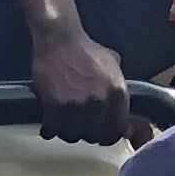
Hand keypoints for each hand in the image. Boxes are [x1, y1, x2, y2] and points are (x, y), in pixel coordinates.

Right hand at [30, 26, 134, 147]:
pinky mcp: (54, 105)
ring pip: (72, 135)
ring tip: (63, 125)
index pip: (116, 130)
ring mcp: (76, 104)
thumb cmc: (87, 51)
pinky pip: (53, 129)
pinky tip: (49, 126)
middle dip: (86, 134)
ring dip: (67, 132)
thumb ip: (119, 90)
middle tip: (79, 127)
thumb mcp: (114, 66)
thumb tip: (126, 118)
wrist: (60, 40)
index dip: (107, 136)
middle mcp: (99, 101)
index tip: (100, 135)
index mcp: (117, 92)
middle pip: (94, 136)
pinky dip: (50, 130)